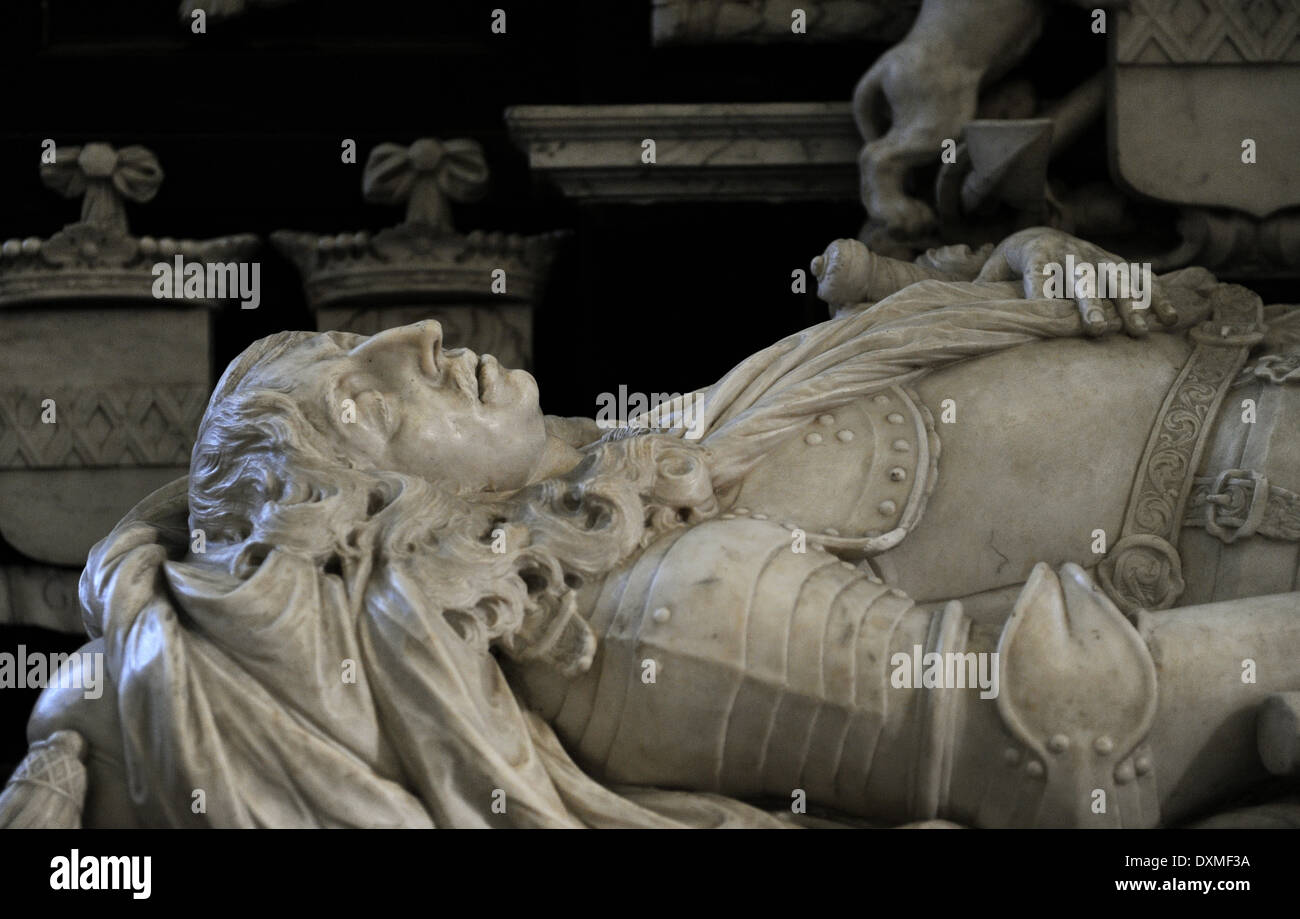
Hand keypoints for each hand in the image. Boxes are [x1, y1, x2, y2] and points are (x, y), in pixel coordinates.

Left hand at [975, 227, 1175, 336]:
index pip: (1038, 271)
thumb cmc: (1010, 267)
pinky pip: (1140, 278)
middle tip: (1096, 329)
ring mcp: (1097, 256)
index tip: (1045, 314)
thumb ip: (986, 291)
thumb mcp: (992, 273)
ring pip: (1117, 278)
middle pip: (1082, 277)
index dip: (1042, 290)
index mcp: (1035, 251)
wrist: (1038, 236)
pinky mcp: (1116, 263)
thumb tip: (970, 314)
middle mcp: (1069, 251)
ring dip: (1130, 304)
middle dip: (1091, 303)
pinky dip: (1156, 297)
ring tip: (1140, 331)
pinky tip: (1170, 319)